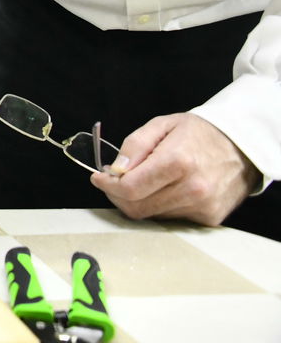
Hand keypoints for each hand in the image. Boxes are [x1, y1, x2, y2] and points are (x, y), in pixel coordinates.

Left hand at [90, 113, 260, 226]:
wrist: (243, 147)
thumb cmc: (200, 133)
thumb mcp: (162, 125)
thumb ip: (135, 145)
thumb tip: (115, 169)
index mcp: (178, 161)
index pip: (130, 188)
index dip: (107, 186)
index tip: (99, 178)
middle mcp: (192, 189)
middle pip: (137, 207)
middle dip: (118, 196)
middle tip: (114, 182)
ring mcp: (202, 207)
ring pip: (152, 215)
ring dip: (140, 201)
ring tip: (145, 181)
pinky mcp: (210, 218)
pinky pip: (171, 218)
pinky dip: (160, 205)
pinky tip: (166, 189)